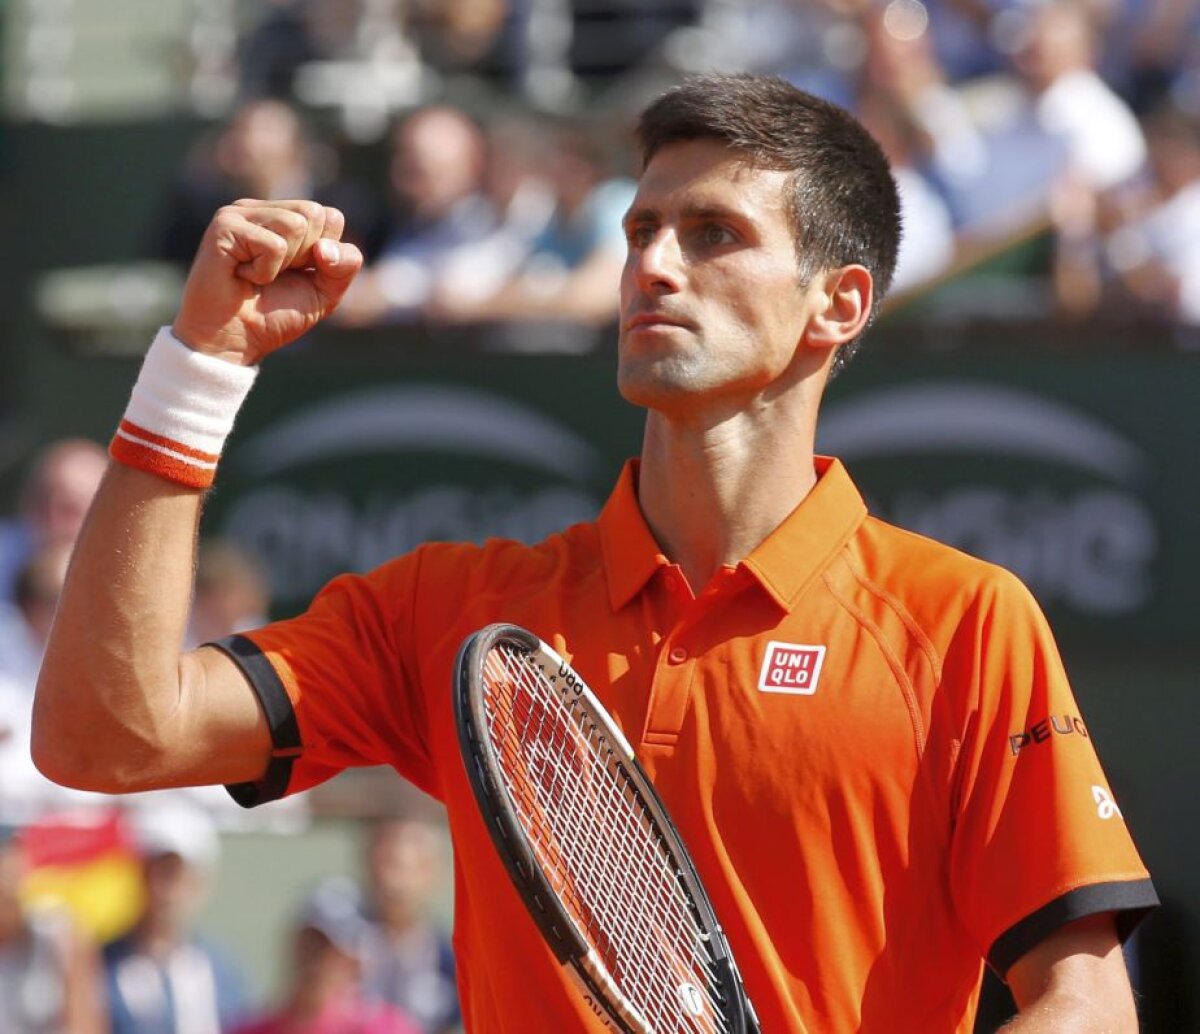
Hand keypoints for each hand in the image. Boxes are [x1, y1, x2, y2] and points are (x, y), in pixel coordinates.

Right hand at [172, 199, 363, 364]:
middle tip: (276, 275)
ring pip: (296, 225)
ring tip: (258, 276)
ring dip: (284, 264)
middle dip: (306, 256)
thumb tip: (326, 248)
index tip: (297, 273)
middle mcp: (262, 210)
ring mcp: (240, 213)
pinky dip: (265, 272)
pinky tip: (243, 276)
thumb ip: (344, 266)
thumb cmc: (274, 314)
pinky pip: (273, 245)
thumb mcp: (324, 291)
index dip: (325, 254)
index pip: (331, 216)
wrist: (234, 340)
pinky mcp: (225, 226)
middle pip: (314, 213)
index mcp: (285, 217)